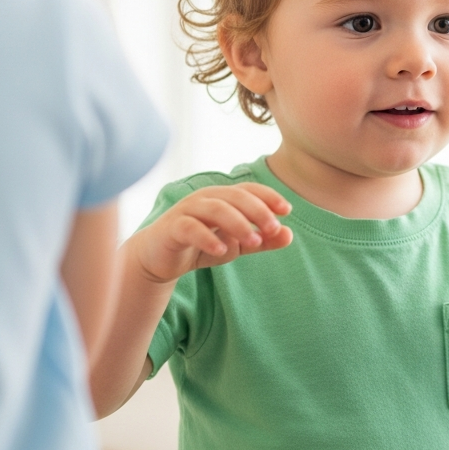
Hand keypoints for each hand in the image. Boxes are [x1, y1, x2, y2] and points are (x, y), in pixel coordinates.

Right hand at [129, 183, 292, 283]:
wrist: (159, 259)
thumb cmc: (201, 246)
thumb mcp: (236, 245)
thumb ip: (261, 241)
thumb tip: (289, 234)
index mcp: (223, 197)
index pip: (249, 190)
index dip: (268, 197)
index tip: (287, 210)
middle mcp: (206, 198)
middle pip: (235, 196)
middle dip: (257, 210)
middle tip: (273, 228)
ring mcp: (187, 210)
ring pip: (216, 209)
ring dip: (238, 224)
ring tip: (253, 241)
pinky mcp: (172, 227)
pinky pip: (191, 228)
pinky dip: (207, 238)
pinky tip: (222, 251)